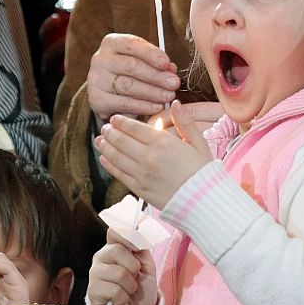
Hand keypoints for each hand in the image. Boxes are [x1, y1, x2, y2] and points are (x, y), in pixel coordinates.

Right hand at [88, 33, 180, 124]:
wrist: (108, 92)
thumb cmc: (130, 71)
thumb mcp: (141, 61)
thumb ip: (156, 63)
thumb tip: (171, 69)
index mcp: (113, 43)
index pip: (132, 44)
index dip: (151, 54)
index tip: (167, 63)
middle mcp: (101, 59)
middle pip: (131, 66)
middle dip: (156, 75)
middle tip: (174, 83)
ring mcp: (96, 80)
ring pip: (128, 86)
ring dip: (153, 92)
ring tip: (168, 96)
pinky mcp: (97, 100)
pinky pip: (124, 104)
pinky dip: (143, 106)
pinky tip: (157, 106)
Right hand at [88, 228, 157, 304]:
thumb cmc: (141, 288)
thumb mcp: (147, 265)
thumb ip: (141, 247)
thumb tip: (137, 231)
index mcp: (115, 247)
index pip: (114, 231)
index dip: (126, 234)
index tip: (136, 245)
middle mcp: (101, 257)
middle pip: (117, 250)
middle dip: (133, 267)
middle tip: (134, 276)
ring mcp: (95, 274)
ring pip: (119, 273)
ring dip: (130, 286)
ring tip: (128, 291)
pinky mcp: (92, 291)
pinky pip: (115, 290)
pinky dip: (123, 298)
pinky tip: (119, 300)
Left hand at [96, 100, 212, 209]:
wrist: (203, 201)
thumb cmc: (202, 171)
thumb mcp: (198, 142)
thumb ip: (185, 122)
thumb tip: (175, 103)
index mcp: (163, 142)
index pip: (135, 128)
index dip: (122, 122)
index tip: (114, 118)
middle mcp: (149, 157)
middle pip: (121, 140)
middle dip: (110, 132)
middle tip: (105, 128)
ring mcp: (142, 174)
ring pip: (116, 156)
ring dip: (105, 146)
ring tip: (100, 140)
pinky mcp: (139, 188)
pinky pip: (119, 174)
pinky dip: (109, 164)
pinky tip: (104, 158)